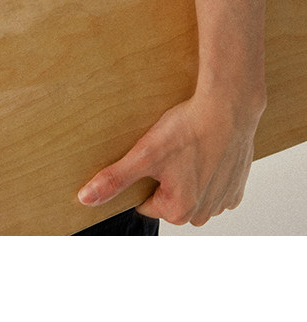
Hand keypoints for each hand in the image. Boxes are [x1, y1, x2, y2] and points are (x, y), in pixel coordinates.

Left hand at [77, 92, 263, 226]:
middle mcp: (204, 214)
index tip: (152, 157)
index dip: (143, 177)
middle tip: (170, 150)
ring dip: (187, 174)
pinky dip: (208, 170)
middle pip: (170, 198)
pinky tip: (205, 150)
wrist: (229, 107)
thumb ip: (114, 179)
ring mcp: (223, 201)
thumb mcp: (144, 154)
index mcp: (179, 212)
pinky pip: (213, 184)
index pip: (145, 203)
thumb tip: (86, 199)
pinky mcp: (236, 187)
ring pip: (192, 191)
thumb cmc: (189, 130)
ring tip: (188, 148)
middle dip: (166, 177)